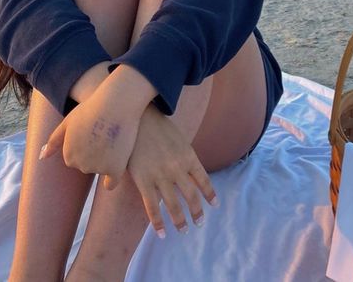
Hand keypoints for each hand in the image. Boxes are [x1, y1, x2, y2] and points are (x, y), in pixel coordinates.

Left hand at [40, 70, 144, 186]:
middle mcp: (81, 165)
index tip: (92, 132)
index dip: (86, 145)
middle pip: (89, 165)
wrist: (116, 103)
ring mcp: (98, 168)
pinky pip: (111, 183)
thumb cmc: (92, 109)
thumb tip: (41, 157)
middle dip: (95, 153)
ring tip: (113, 137)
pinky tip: (116, 167)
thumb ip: (54, 141)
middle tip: (104, 133)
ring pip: (102, 169)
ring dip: (107, 160)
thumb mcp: (68, 122)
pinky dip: (112, 179)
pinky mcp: (115, 169)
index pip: (77, 158)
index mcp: (69, 155)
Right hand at [127, 105, 218, 237]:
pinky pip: (152, 207)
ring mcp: (161, 176)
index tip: (214, 205)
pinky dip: (158, 223)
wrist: (138, 118)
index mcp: (188, 156)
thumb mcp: (178, 139)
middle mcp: (177, 168)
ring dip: (180, 221)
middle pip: (191, 196)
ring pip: (174, 205)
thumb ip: (184, 156)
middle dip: (197, 212)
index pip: (204, 180)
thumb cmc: (158, 126)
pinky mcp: (144, 181)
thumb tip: (188, 172)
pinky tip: (162, 233)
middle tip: (199, 223)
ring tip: (184, 230)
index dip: (210, 194)